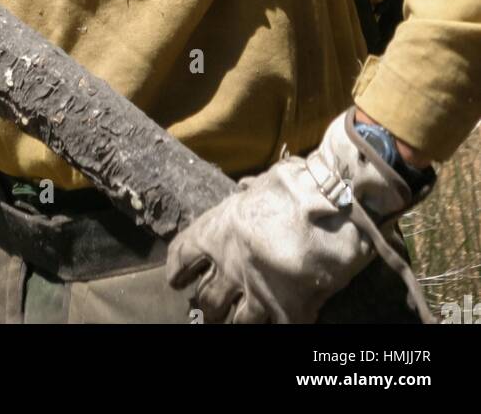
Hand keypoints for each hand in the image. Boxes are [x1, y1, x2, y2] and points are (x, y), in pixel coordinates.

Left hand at [165, 106, 434, 323]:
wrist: (335, 205)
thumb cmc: (298, 187)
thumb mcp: (262, 183)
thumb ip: (248, 193)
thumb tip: (243, 189)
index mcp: (219, 231)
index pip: (182, 255)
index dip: (177, 270)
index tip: (176, 280)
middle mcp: (231, 266)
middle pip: (207, 299)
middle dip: (207, 304)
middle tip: (210, 306)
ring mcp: (259, 292)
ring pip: (235, 322)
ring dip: (235, 320)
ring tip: (237, 319)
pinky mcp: (288, 310)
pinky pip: (275, 329)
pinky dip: (276, 326)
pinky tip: (279, 322)